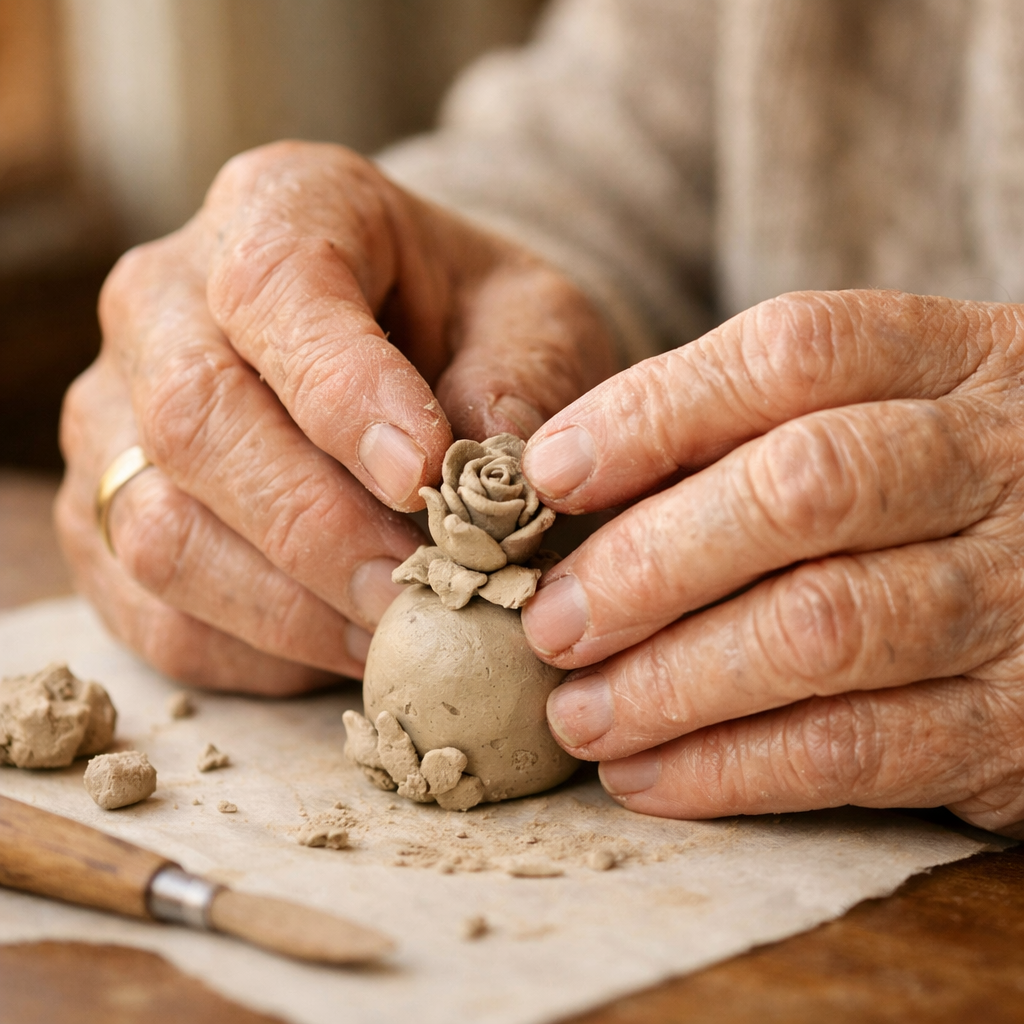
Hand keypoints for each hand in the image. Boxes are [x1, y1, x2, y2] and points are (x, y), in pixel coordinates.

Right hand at [57, 141, 614, 693]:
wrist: (416, 354)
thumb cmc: (477, 330)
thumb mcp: (534, 324)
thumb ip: (517, 379)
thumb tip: (476, 473)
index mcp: (281, 208)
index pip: (275, 287)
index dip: (342, 390)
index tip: (421, 474)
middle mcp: (166, 301)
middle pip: (197, 418)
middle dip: (317, 526)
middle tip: (415, 586)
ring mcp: (117, 413)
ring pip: (160, 530)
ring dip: (287, 605)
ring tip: (391, 627)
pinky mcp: (106, 515)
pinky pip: (155, 610)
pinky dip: (254, 650)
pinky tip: (339, 642)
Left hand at [522, 290, 1023, 836]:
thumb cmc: (945, 488)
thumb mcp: (887, 415)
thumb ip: (755, 428)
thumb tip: (572, 478)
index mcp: (951, 361)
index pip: (789, 355)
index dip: (653, 412)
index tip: (550, 475)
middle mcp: (997, 462)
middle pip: (799, 490)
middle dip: (647, 565)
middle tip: (550, 624)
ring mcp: (1020, 593)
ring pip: (818, 628)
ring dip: (669, 684)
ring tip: (578, 716)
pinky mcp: (1017, 725)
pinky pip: (856, 749)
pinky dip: (730, 770)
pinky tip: (647, 776)